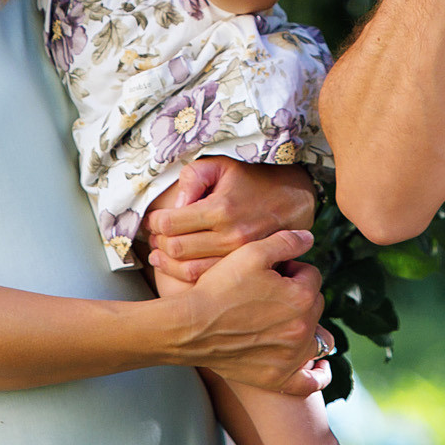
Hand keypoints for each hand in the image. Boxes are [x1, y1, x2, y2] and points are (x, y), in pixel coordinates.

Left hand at [144, 158, 314, 284]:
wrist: (291, 200)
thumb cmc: (251, 180)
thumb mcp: (221, 166)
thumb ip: (193, 178)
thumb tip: (174, 206)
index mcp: (220, 208)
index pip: (170, 223)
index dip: (154, 222)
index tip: (153, 219)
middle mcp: (229, 235)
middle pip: (176, 249)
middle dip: (158, 242)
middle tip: (154, 237)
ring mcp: (237, 256)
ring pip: (187, 269)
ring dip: (167, 262)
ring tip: (160, 253)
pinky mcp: (242, 267)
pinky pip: (205, 278)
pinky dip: (184, 274)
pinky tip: (177, 265)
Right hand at [167, 227, 329, 395]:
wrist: (190, 327)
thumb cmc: (219, 288)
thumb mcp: (251, 252)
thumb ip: (286, 241)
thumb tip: (310, 238)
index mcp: (301, 297)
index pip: (312, 275)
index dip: (291, 268)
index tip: (270, 272)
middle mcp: (303, 329)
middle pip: (314, 304)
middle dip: (297, 294)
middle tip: (268, 293)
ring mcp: (291, 357)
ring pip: (316, 336)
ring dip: (306, 324)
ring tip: (283, 319)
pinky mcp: (277, 378)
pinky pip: (309, 382)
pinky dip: (317, 375)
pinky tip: (318, 367)